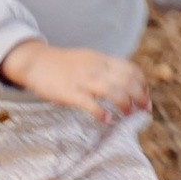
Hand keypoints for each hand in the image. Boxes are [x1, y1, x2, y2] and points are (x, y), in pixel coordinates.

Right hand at [0, 39, 147, 123]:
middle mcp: (95, 67)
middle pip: (127, 80)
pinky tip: (106, 120)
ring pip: (113, 90)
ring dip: (125, 105)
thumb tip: (126, 88)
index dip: (142, 85)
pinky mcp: (69, 91)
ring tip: (127, 116)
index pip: (130, 69)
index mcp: (101, 59)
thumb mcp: (88, 61)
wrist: (35, 61)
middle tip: (142, 111)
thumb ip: (105, 71)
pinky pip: (89, 103)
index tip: (145, 99)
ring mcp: (82, 79)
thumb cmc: (63, 66)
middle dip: (139, 97)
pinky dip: (101, 112)